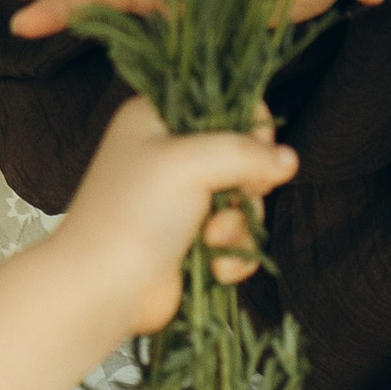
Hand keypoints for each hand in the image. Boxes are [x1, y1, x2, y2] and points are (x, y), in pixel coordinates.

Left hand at [49, 95, 299, 337]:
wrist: (103, 289)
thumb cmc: (134, 214)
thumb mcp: (189, 162)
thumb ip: (244, 151)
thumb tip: (288, 159)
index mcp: (157, 118)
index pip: (223, 101)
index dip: (249, 123)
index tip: (256, 146)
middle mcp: (169, 154)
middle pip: (243, 154)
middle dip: (246, 184)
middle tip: (233, 196)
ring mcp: (181, 200)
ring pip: (245, 201)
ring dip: (237, 225)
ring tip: (211, 238)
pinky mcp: (193, 240)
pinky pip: (238, 239)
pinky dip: (233, 254)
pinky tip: (214, 266)